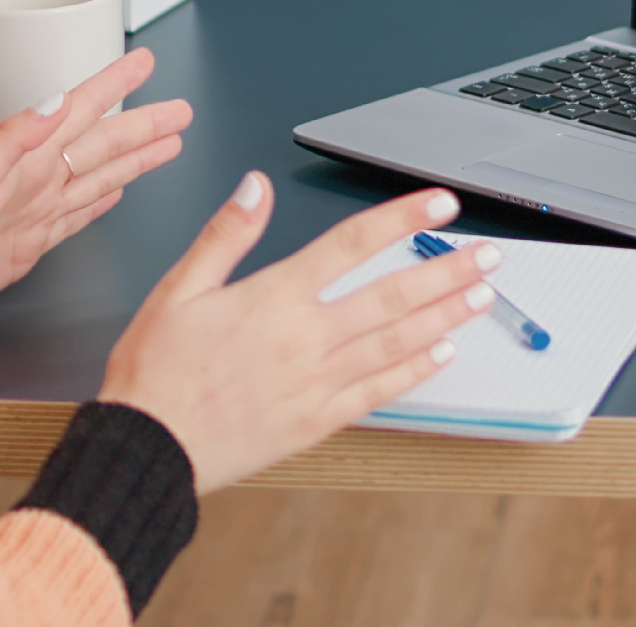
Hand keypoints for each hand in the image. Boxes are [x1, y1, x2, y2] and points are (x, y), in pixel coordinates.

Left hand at [0, 48, 191, 315]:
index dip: (113, 84)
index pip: (79, 109)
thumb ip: (12, 139)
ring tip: (167, 143)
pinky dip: (101, 201)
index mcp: (21, 157)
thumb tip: (55, 103)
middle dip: (143, 124)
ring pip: (98, 175)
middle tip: (180, 109)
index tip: (143, 62)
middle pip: (102, 143)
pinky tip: (115, 192)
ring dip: (133, 158)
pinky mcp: (28, 244)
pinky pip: (77, 215)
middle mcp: (31, 180)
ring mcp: (32, 211)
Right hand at [101, 176, 499, 495]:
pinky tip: (442, 353)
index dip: (401, 219)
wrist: (146, 449)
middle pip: (391, 294)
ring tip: (482, 295)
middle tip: (489, 254)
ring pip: (396, 341)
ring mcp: (315, 382)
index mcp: (273, 298)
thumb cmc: (155, 372)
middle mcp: (304, 337)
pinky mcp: (316, 421)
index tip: (440, 203)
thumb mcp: (177, 290)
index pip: (351, 244)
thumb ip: (224, 236)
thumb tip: (254, 187)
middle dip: (447, 270)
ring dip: (445, 316)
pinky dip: (414, 370)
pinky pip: (378, 392)